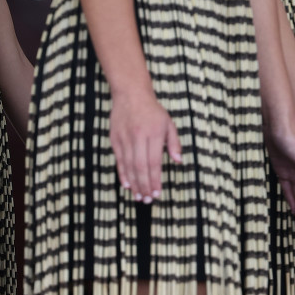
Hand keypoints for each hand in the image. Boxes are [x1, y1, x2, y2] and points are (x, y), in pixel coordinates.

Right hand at [109, 83, 180, 203]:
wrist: (130, 94)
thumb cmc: (152, 110)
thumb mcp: (168, 123)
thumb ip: (173, 142)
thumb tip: (178, 161)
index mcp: (154, 133)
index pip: (154, 162)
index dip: (155, 180)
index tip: (157, 193)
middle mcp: (138, 137)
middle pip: (141, 167)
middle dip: (144, 186)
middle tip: (147, 200)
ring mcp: (125, 138)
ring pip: (129, 166)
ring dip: (134, 183)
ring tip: (139, 197)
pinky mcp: (115, 140)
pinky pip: (119, 160)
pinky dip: (123, 174)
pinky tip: (127, 185)